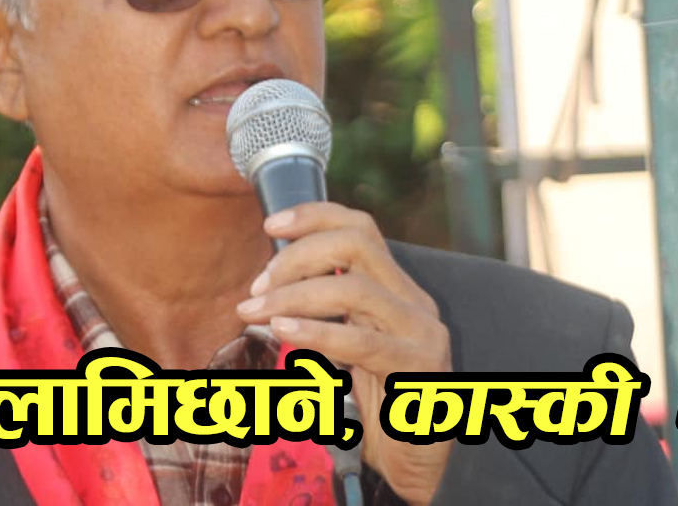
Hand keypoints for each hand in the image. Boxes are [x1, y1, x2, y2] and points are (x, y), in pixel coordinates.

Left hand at [235, 202, 452, 505]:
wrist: (417, 460)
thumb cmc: (378, 400)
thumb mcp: (350, 343)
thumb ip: (327, 310)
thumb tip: (269, 283)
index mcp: (397, 289)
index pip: (361, 228)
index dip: (315, 215)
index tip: (271, 224)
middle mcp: (414, 302)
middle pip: (357, 245)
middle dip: (297, 257)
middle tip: (257, 286)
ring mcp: (421, 333)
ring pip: (353, 289)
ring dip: (293, 296)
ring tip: (256, 313)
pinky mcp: (418, 369)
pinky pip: (361, 341)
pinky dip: (316, 331)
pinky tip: (283, 331)